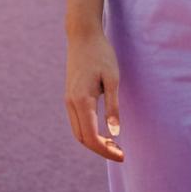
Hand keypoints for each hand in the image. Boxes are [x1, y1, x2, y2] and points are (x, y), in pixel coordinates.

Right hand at [65, 29, 123, 162]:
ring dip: (94, 142)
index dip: (106, 150)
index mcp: (82, 100)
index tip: (122, 156)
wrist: (83, 35)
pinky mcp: (70, 96)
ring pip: (78, 132)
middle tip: (120, 152)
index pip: (91, 137)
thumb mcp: (112, 78)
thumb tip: (115, 133)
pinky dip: (88, 131)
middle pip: (82, 139)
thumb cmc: (101, 54)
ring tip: (113, 144)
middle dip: (100, 149)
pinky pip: (77, 122)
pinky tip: (103, 130)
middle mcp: (71, 103)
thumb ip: (113, 106)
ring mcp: (68, 100)